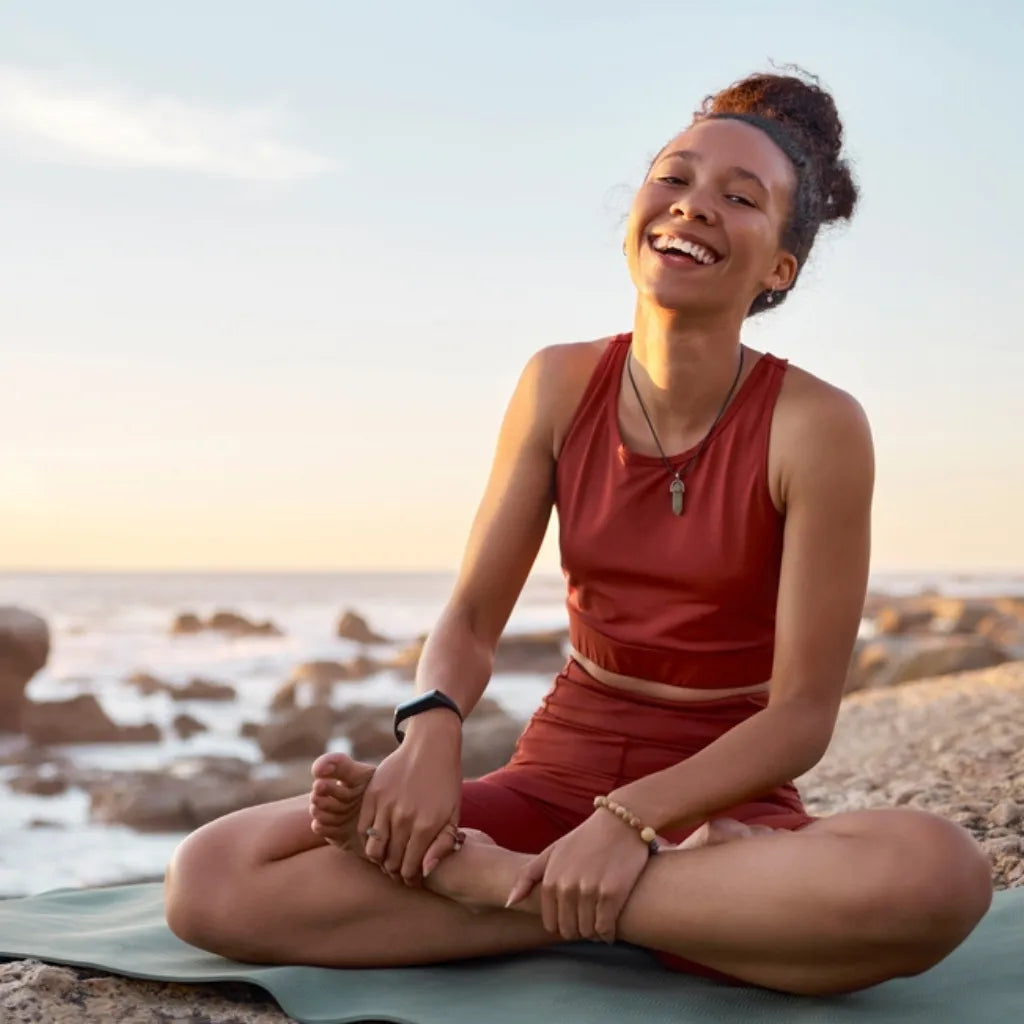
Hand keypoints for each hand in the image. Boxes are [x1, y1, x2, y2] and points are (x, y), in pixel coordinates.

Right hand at [357, 712, 462, 885]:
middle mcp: (403, 818)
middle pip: (391, 862)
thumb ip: (442, 846)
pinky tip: (379, 838)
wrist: (430, 747)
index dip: (410, 879)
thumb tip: (424, 872)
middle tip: (399, 871)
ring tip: (388, 856)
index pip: (410, 869)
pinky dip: (368, 839)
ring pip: (373, 849)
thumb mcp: (453, 815)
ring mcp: (385, 805)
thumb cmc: (446, 783)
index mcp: (426, 826)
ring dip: (380, 858)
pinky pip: (363, 828)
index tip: (411, 879)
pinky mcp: (372, 794)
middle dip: (395, 872)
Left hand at [505, 811, 651, 942]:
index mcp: (551, 879)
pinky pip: (605, 929)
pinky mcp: (612, 894)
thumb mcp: (553, 851)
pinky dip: (607, 933)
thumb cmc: (586, 838)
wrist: (621, 822)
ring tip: (600, 921)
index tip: (574, 918)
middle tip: (589, 921)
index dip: (563, 925)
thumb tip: (509, 904)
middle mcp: (567, 887)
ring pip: (587, 932)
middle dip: (578, 930)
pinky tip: (611, 926)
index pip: (551, 923)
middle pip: (569, 930)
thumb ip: (528, 876)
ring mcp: (590, 891)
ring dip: (594, 932)